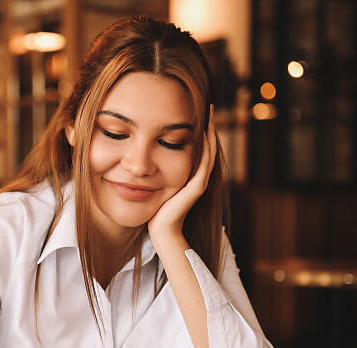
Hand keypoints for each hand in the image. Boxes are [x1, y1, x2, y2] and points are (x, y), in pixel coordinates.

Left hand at [148, 105, 216, 240]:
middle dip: (208, 127)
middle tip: (208, 107)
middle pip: (208, 147)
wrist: (161, 230)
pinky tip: (205, 132)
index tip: (196, 113)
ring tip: (209, 114)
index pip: (199, 148)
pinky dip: (207, 147)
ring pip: (210, 151)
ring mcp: (200, 182)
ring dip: (210, 132)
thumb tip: (145, 160)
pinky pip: (205, 162)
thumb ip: (157, 173)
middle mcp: (199, 177)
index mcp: (190, 175)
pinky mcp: (198, 187)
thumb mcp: (157, 185)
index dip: (200, 131)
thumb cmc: (156, 210)